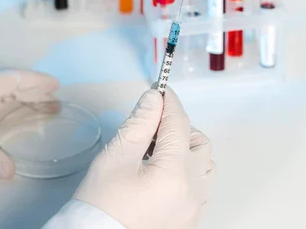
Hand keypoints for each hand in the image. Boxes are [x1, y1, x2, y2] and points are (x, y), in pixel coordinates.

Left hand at [0, 70, 59, 178]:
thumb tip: (9, 169)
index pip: (14, 78)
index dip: (36, 81)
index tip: (55, 85)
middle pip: (10, 84)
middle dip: (34, 91)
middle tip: (55, 101)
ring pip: (0, 94)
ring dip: (21, 99)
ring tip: (40, 107)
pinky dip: (6, 108)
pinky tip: (8, 117)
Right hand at [73, 88, 214, 228]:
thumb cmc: (101, 204)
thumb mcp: (115, 157)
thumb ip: (139, 124)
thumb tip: (153, 100)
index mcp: (174, 175)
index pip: (178, 125)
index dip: (169, 103)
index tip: (160, 90)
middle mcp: (192, 193)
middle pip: (199, 143)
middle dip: (179, 127)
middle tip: (153, 126)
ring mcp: (194, 209)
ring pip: (203, 165)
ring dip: (185, 150)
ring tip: (156, 152)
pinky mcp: (189, 219)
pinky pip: (199, 186)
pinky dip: (186, 171)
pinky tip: (161, 172)